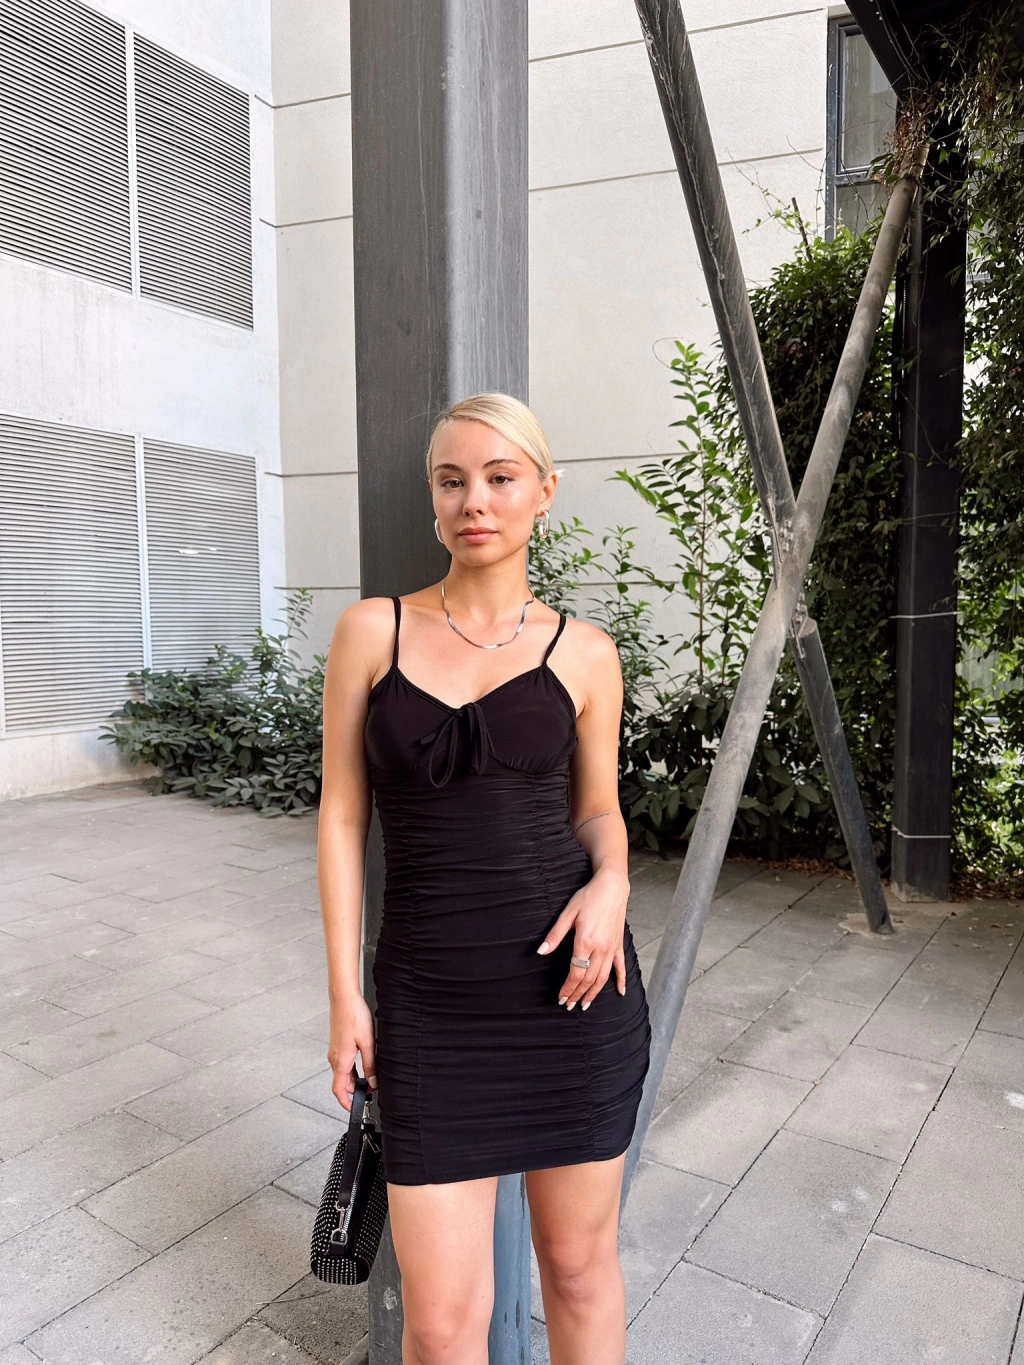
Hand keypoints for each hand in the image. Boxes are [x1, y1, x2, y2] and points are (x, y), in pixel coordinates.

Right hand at [327, 994, 376, 1110]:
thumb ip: (370, 1065)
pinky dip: (352, 1069)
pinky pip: (343, 1063)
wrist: (344, 998)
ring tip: (370, 1078)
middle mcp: (334, 1058)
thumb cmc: (354, 1016)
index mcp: (340, 1061)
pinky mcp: (338, 1044)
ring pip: (343, 1073)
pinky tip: (364, 1064)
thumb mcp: (368, 1043)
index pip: (339, 1090)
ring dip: (354, 1079)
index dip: (346, 1103)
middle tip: (370, 1092)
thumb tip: (372, 1082)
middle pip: (342, 1083)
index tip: (355, 1109)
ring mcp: (335, 1051)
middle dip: (354, 1091)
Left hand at [536, 869, 628, 1009]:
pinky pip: (620, 966)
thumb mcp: (568, 914)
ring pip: (603, 977)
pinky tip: (620, 992)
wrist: (612, 886)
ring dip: (594, 993)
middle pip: (588, 979)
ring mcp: (612, 948)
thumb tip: (541, 952)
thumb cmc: (588, 897)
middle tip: (568, 1005)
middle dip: (577, 994)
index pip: (576, 973)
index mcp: (585, 941)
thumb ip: (555, 935)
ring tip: (585, 1005)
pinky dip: (620, 980)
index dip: (568, 988)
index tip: (561, 998)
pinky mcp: (619, 944)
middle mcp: (601, 948)